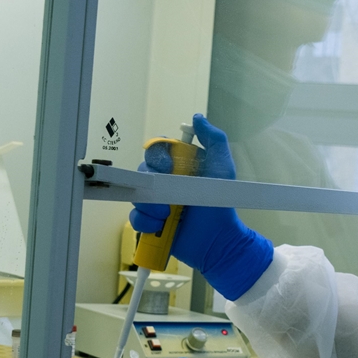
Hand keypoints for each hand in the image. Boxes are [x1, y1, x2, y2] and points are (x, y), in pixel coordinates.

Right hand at [130, 114, 272, 299]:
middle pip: (142, 172)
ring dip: (150, 205)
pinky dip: (146, 222)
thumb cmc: (222, 203)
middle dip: (151, 183)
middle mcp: (165, 182)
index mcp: (179, 166)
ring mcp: (157, 202)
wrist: (218, 239)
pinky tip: (160, 226)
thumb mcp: (222, 168)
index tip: (168, 167)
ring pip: (136, 195)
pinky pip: (136, 217)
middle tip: (168, 195)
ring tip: (168, 215)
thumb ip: (214, 140)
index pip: (157, 151)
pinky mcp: (151, 223)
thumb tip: (197, 118)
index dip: (157, 157)